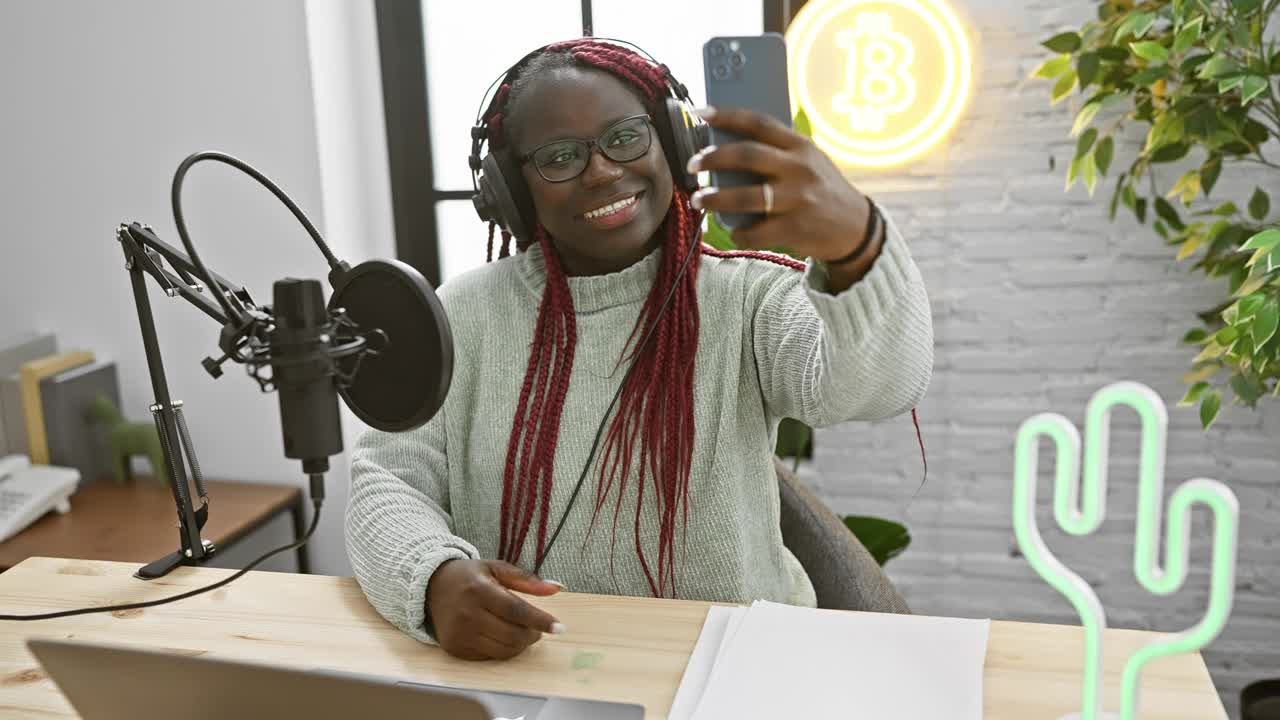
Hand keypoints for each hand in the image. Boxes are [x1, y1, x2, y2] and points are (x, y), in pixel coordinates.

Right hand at [426, 559, 563, 660]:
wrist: (431, 587)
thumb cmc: (469, 577)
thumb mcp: (496, 569)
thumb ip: (527, 579)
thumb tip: (556, 588)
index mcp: (479, 590)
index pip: (516, 610)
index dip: (540, 620)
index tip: (559, 627)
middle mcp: (467, 614)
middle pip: (512, 634)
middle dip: (533, 634)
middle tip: (539, 629)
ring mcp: (460, 634)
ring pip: (503, 650)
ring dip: (521, 644)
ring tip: (524, 632)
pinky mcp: (455, 648)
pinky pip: (490, 656)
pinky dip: (503, 649)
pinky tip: (502, 636)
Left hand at [687, 106, 876, 263]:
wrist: (856, 228)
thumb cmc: (823, 190)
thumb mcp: (810, 161)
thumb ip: (780, 152)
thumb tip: (729, 145)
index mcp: (800, 146)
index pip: (759, 123)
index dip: (727, 115)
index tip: (701, 112)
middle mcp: (799, 169)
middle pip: (747, 156)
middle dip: (712, 158)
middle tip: (692, 163)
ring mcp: (796, 199)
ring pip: (745, 197)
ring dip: (714, 198)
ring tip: (699, 200)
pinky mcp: (794, 229)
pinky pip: (755, 232)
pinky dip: (739, 233)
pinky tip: (734, 231)